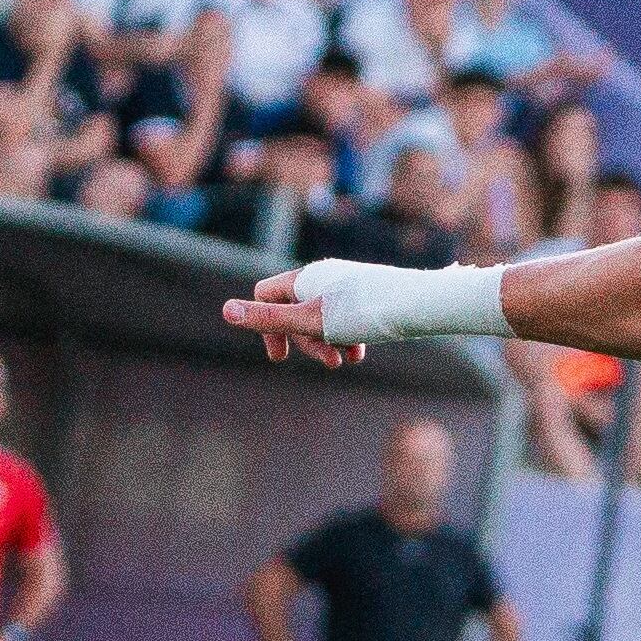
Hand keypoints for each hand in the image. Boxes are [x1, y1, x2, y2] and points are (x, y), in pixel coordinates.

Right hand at [224, 264, 361, 366]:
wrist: (415, 304)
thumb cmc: (362, 312)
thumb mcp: (309, 321)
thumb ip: (269, 318)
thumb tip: (226, 311)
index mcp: (303, 279)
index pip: (265, 295)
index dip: (266, 326)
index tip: (280, 356)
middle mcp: (321, 278)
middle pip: (295, 313)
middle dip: (307, 343)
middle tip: (330, 362)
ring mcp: (344, 287)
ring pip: (322, 320)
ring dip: (329, 344)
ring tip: (347, 360)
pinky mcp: (365, 297)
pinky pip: (346, 319)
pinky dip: (348, 338)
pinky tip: (359, 353)